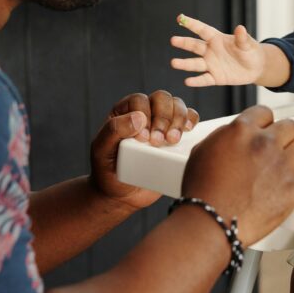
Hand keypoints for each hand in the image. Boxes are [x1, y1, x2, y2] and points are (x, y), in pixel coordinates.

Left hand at [89, 91, 199, 210]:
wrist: (121, 194)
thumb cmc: (107, 170)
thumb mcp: (101, 150)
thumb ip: (113, 130)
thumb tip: (139, 117)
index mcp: (124, 111)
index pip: (140, 100)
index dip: (145, 114)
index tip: (143, 139)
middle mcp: (145, 112)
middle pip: (162, 98)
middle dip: (164, 118)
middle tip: (159, 142)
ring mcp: (162, 123)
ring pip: (177, 105)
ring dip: (179, 119)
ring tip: (172, 141)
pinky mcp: (177, 135)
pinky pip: (190, 118)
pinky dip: (192, 120)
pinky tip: (188, 131)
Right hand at [170, 14, 265, 86]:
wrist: (256, 68)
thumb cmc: (250, 51)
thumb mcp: (248, 44)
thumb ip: (242, 38)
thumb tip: (240, 28)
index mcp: (217, 39)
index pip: (203, 30)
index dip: (192, 24)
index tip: (180, 18)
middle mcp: (211, 51)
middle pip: (195, 46)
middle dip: (184, 43)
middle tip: (173, 40)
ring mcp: (211, 64)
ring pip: (195, 64)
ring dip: (184, 64)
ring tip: (174, 63)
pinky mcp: (215, 77)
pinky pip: (204, 79)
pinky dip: (196, 81)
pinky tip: (188, 81)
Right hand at [181, 105, 293, 244]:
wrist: (211, 223)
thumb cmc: (202, 192)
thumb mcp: (202, 151)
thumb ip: (223, 137)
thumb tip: (234, 135)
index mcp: (241, 130)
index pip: (265, 113)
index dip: (265, 124)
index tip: (266, 133)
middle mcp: (265, 143)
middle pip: (290, 126)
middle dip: (285, 137)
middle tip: (279, 150)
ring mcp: (282, 164)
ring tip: (291, 165)